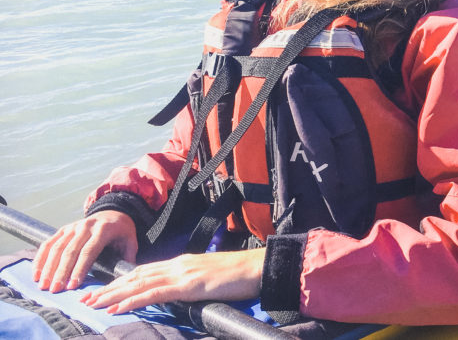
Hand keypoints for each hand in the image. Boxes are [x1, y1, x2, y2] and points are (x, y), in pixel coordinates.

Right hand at [33, 211, 137, 292]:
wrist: (114, 212)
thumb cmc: (122, 231)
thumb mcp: (131, 241)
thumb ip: (128, 258)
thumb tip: (124, 279)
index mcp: (103, 230)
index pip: (89, 251)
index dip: (79, 269)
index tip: (72, 285)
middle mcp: (86, 226)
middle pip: (70, 251)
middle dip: (61, 272)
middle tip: (55, 290)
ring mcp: (73, 227)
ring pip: (56, 248)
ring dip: (48, 268)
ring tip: (43, 285)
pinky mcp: (63, 229)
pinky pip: (48, 243)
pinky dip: (40, 258)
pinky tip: (36, 274)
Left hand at [81, 248, 264, 314]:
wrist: (256, 268)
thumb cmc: (238, 276)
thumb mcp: (209, 278)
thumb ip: (190, 283)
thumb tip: (178, 295)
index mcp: (181, 263)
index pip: (144, 271)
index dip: (121, 281)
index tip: (102, 289)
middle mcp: (177, 265)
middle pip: (135, 275)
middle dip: (109, 287)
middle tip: (86, 298)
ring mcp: (182, 273)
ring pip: (139, 283)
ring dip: (113, 294)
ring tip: (93, 303)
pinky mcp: (188, 285)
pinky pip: (154, 293)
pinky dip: (132, 300)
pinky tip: (118, 307)